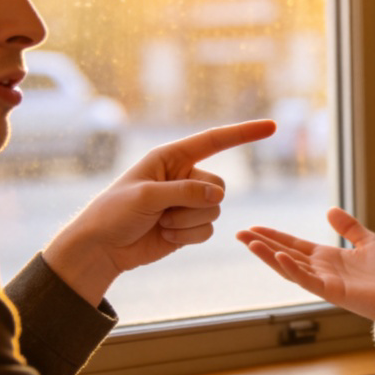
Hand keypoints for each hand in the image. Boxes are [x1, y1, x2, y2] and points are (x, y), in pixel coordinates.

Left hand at [43, 119, 275, 305]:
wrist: (102, 248)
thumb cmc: (114, 213)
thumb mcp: (146, 195)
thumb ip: (184, 191)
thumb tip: (218, 194)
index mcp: (171, 157)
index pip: (214, 141)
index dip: (244, 133)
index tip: (271, 127)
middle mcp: (183, 176)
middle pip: (218, 186)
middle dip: (195, 203)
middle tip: (162, 211)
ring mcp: (188, 202)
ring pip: (215, 210)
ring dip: (187, 222)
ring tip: (159, 224)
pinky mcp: (189, 226)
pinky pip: (208, 230)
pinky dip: (187, 236)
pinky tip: (164, 236)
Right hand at [237, 207, 374, 341]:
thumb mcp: (368, 241)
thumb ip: (349, 227)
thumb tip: (329, 210)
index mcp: (327, 258)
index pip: (294, 244)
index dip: (273, 236)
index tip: (253, 228)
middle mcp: (321, 270)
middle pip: (285, 254)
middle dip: (262, 245)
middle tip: (238, 234)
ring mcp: (325, 282)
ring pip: (290, 267)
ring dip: (270, 256)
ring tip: (250, 243)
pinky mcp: (333, 292)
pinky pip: (308, 280)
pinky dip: (293, 269)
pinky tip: (279, 257)